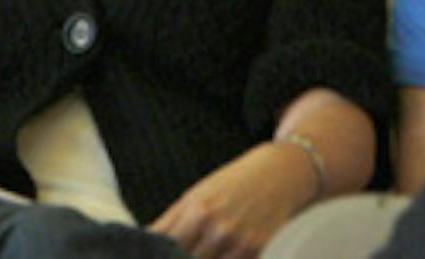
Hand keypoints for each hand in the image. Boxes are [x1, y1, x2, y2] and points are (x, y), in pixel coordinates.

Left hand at [151, 142, 318, 258]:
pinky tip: (218, 253)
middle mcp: (219, 231)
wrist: (282, 174)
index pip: (162, 249)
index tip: (150, 256)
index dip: (154, 255)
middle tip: (174, 256)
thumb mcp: (196, 195)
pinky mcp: (257, 254)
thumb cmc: (235, 182)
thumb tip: (142, 242)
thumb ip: (168, 223)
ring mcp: (239, 246)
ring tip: (202, 250)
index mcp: (198, 212)